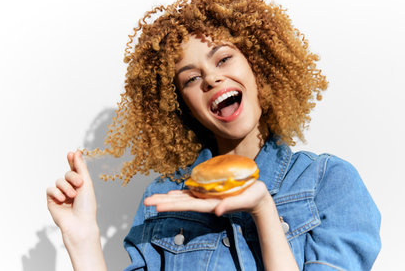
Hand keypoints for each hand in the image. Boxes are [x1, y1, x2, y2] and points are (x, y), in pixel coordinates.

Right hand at [46, 151, 98, 241]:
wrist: (80, 223)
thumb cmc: (86, 205)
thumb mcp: (86, 183)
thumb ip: (80, 167)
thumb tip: (76, 152)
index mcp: (80, 185)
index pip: (75, 170)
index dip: (73, 161)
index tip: (71, 153)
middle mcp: (70, 188)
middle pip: (67, 173)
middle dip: (73, 177)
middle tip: (80, 184)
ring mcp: (61, 194)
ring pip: (59, 181)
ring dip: (66, 187)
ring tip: (72, 196)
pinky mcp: (52, 201)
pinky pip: (50, 189)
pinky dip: (57, 193)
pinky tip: (62, 199)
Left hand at [144, 180, 270, 216]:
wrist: (259, 198)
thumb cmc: (255, 197)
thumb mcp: (247, 199)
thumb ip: (232, 205)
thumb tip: (217, 211)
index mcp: (213, 203)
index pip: (189, 206)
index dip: (173, 205)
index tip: (158, 206)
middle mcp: (207, 201)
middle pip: (181, 203)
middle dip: (164, 202)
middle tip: (146, 202)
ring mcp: (207, 197)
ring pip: (183, 198)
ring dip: (168, 199)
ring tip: (152, 199)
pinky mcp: (210, 193)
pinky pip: (191, 194)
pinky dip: (180, 194)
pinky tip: (171, 194)